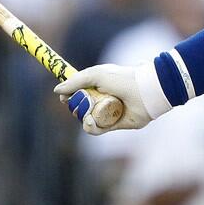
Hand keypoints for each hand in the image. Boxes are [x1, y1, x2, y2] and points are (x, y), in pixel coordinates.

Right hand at [53, 62, 169, 135]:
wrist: (146, 92)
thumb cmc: (123, 79)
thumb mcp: (96, 75)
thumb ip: (75, 81)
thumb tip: (57, 91)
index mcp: (97, 85)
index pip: (77, 92)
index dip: (69, 96)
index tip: (64, 98)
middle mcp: (101, 99)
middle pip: (78, 107)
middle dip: (75, 107)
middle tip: (79, 104)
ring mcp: (106, 112)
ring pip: (85, 120)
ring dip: (82, 118)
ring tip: (88, 115)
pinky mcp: (113, 125)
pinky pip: (95, 130)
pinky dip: (91, 127)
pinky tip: (92, 122)